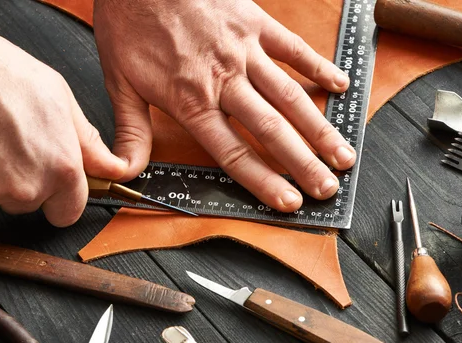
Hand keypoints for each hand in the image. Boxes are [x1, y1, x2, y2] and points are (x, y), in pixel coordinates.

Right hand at [0, 1, 125, 226]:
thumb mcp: (59, 98)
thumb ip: (88, 143)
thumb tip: (110, 166)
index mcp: (60, 168)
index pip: (71, 212)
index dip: (64, 198)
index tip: (59, 187)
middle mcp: (27, 188)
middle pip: (35, 204)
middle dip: (31, 184)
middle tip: (17, 144)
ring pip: (3, 198)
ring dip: (0, 178)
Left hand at [93, 0, 354, 211]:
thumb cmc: (130, 22)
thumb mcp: (119, 82)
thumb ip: (131, 132)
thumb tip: (126, 172)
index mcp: (191, 100)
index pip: (233, 152)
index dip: (263, 181)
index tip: (288, 202)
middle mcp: (224, 80)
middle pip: (271, 130)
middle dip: (303, 164)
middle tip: (327, 188)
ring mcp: (244, 51)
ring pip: (289, 96)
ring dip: (319, 128)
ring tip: (342, 154)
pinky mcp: (255, 23)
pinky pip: (293, 48)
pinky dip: (318, 67)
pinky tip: (339, 86)